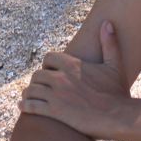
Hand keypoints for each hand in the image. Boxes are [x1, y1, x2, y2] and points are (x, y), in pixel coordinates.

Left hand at [19, 20, 129, 138]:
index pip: (49, 58)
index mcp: (73, 65)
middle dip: (38, 80)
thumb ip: (109, 43)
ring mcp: (56, 95)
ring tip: (29, 97)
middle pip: (38, 75)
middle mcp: (61, 77)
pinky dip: (25, 106)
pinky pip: (31, 106)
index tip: (50, 71)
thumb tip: (107, 23)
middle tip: (40, 87)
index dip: (48, 64)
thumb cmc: (116, 92)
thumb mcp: (114, 65)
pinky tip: (24, 107)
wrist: (117, 116)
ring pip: (32, 90)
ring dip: (29, 93)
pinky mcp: (54, 112)